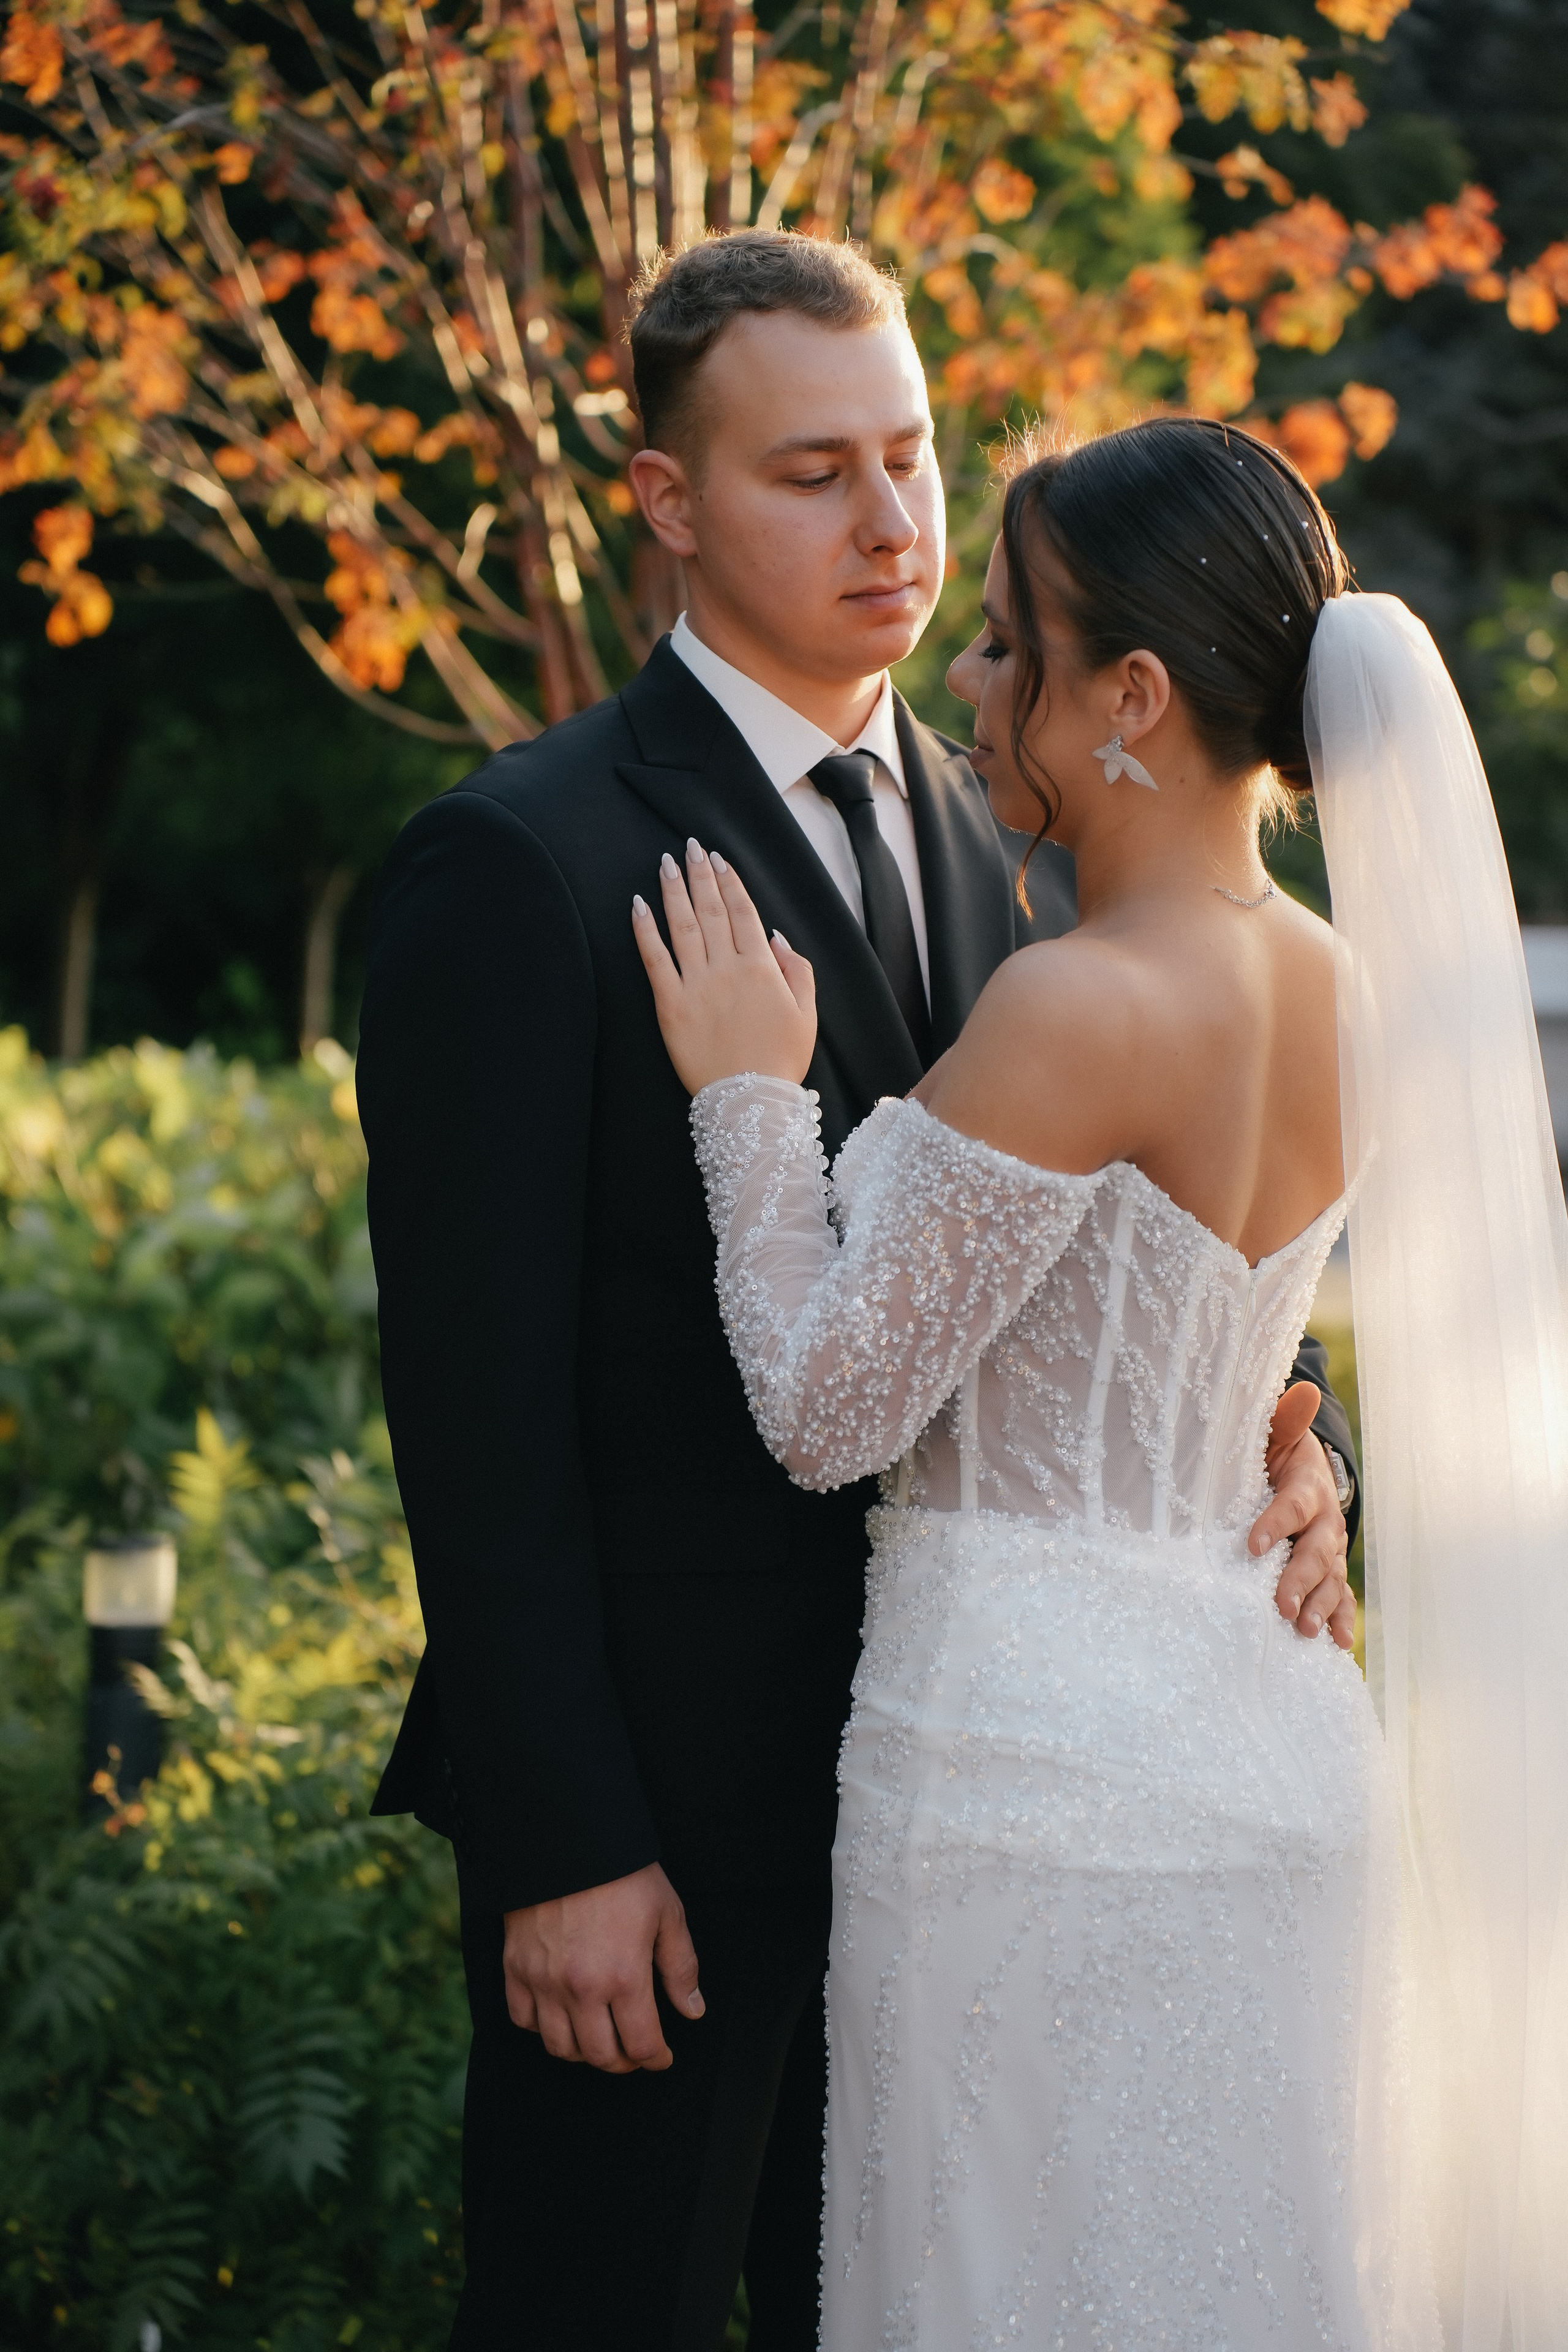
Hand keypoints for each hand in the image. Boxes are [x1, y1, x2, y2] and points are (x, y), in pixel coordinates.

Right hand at [502, 1861, 703, 2073]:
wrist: (567, 1836)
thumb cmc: (623, 1873)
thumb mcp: (667, 1913)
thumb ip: (681, 1967)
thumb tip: (692, 2010)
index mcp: (624, 1976)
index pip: (641, 2045)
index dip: (656, 2058)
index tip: (662, 2057)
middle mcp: (580, 1988)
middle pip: (599, 2056)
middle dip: (622, 2062)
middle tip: (633, 2051)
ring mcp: (543, 1980)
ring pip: (559, 2047)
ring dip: (583, 2052)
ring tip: (599, 2037)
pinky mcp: (515, 1967)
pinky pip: (523, 2019)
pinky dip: (541, 2028)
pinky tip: (560, 2015)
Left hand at [632, 838, 815, 1094]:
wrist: (750, 1101)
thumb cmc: (782, 1059)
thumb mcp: (807, 1013)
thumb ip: (797, 969)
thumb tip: (777, 936)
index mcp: (762, 967)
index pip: (743, 911)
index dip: (730, 882)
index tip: (719, 859)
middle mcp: (727, 968)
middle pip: (710, 909)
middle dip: (701, 874)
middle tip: (691, 846)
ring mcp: (696, 984)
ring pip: (682, 925)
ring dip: (673, 890)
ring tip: (666, 863)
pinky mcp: (670, 1005)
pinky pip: (654, 959)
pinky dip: (644, 929)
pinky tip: (637, 905)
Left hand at [1250, 1381, 1355, 1650]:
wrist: (1302, 1470)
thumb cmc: (1276, 1451)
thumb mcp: (1276, 1433)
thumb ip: (1284, 1419)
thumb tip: (1303, 1389)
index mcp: (1307, 1487)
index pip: (1293, 1506)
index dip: (1275, 1524)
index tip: (1252, 1545)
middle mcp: (1324, 1521)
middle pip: (1315, 1552)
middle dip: (1299, 1580)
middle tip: (1281, 1606)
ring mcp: (1329, 1549)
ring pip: (1329, 1580)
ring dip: (1320, 1606)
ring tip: (1304, 1631)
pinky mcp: (1330, 1569)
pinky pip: (1339, 1597)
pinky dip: (1339, 1619)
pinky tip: (1336, 1644)